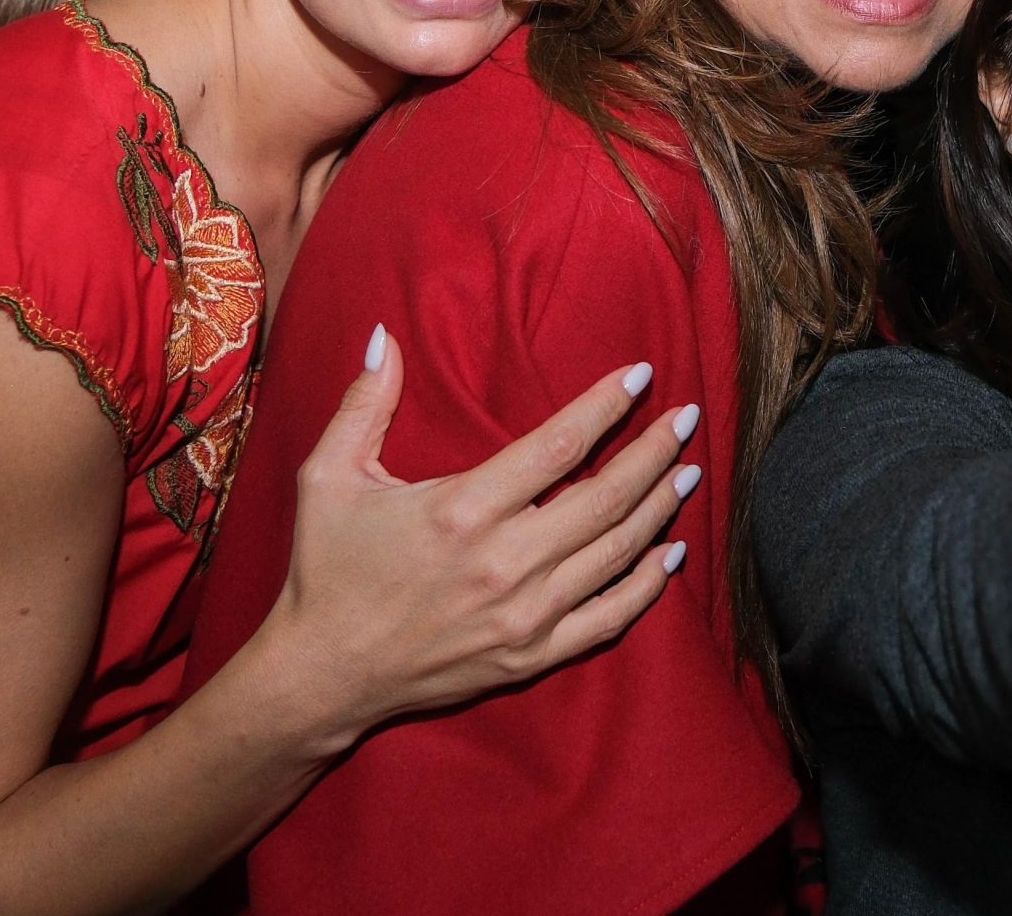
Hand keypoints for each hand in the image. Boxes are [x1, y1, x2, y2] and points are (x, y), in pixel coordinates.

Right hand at [263, 326, 699, 745]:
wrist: (323, 675)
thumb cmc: (328, 570)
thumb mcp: (330, 479)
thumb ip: (364, 405)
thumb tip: (385, 336)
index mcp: (462, 510)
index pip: (560, 445)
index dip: (608, 405)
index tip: (642, 374)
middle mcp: (504, 562)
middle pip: (607, 498)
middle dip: (655, 452)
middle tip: (688, 418)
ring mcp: (524, 615)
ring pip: (617, 553)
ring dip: (661, 509)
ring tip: (688, 472)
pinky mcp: (531, 656)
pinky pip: (609, 618)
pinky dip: (648, 586)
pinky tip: (672, 555)